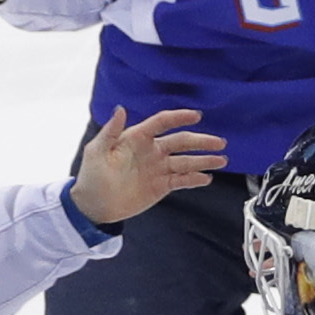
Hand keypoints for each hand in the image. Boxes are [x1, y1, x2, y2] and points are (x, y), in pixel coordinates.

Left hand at [68, 106, 227, 225]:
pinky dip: (194, 179)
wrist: (94, 205)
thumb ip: (111, 131)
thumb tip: (120, 108)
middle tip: (219, 142)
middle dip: (201, 141)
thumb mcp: (97, 151)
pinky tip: (206, 178)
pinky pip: (181, 180)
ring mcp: (158, 169)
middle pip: (181, 142)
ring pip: (186, 161)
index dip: (179, 118)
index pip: (162, 123)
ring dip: (204, 160)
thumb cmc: (92, 175)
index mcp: (137, 138)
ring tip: (221, 160)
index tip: (196, 115)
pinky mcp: (161, 186)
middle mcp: (152, 151)